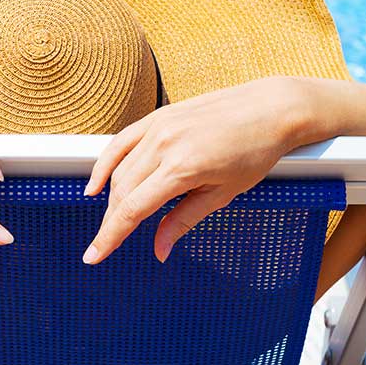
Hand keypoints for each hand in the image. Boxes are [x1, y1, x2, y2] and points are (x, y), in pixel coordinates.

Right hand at [82, 77, 310, 263]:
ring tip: (114, 219)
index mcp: (182, 168)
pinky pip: (120, 143)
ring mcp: (158, 127)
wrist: (271, 108)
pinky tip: (96, 184)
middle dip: (111, 221)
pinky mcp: (158, 117)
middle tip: (108, 243)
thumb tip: (160, 250)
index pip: (132, 209)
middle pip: (121, 192)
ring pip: (120, 170)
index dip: (110, 236)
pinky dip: (105, 165)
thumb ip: (183, 221)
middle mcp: (164, 145)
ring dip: (112, 198)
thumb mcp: (222, 194)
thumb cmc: (255, 152)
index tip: (94, 256)